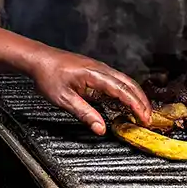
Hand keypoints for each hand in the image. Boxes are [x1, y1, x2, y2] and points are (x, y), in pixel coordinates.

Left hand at [26, 48, 150, 134]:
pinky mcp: (96, 70)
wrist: (38, 58)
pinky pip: (116, 80)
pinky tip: (126, 102)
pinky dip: (126, 91)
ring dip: (135, 96)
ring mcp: (99, 68)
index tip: (144, 118)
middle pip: (129, 84)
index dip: (136, 105)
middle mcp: (100, 68)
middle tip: (148, 118)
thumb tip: (101, 128)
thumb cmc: (48, 75)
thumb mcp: (64, 99)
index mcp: (94, 74)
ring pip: (124, 81)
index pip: (122, 90)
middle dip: (141, 101)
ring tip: (142, 112)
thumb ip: (84, 113)